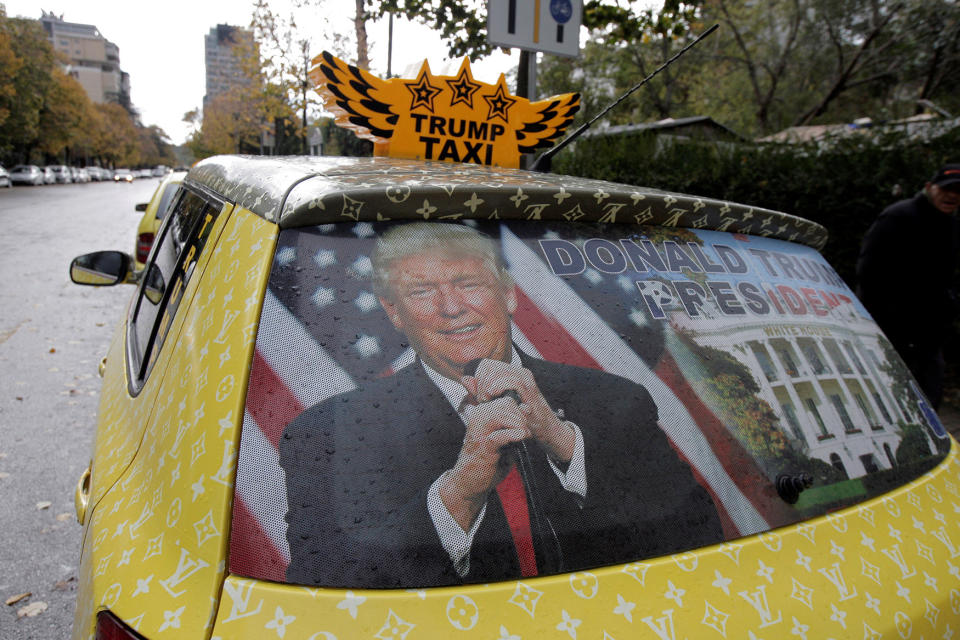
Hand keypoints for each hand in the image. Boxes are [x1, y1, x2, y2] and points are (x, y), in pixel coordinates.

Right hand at [439, 395, 528, 530]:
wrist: (468, 482)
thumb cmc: (486, 461)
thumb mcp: (503, 439)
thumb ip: (513, 425)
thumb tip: (527, 409)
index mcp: (482, 415)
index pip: (505, 401)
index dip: (519, 410)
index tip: (526, 422)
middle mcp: (478, 419)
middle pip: (505, 404)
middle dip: (520, 416)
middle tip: (526, 431)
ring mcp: (479, 432)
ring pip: (501, 415)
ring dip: (518, 424)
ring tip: (525, 435)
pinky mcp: (482, 447)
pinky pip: (498, 435)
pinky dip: (512, 434)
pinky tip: (521, 436)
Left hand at [461, 359, 574, 464]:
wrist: (543, 428)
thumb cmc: (520, 415)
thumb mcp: (495, 402)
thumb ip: (479, 391)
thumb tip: (464, 378)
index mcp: (510, 372)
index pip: (487, 364)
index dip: (478, 378)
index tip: (478, 393)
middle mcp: (518, 371)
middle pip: (491, 366)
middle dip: (481, 382)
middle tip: (481, 398)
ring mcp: (526, 379)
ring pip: (500, 371)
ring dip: (488, 385)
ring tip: (486, 398)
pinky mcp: (530, 389)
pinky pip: (512, 380)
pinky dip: (499, 386)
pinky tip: (493, 395)